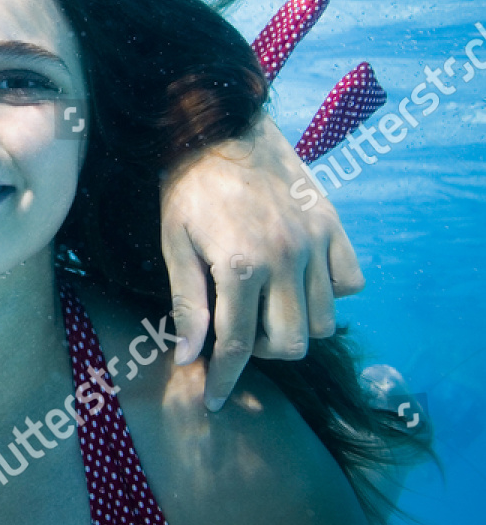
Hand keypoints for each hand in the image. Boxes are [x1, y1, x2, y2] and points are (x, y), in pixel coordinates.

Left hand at [159, 114, 364, 409]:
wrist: (220, 125)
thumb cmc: (187, 187)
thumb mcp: (174, 245)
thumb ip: (187, 303)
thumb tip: (190, 356)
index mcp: (240, 266)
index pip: (238, 345)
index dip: (226, 379)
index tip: (216, 399)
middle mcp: (286, 259)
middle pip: (290, 343)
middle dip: (262, 352)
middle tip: (239, 335)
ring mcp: (316, 243)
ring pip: (325, 320)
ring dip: (296, 326)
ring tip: (267, 309)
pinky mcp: (334, 227)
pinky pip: (350, 283)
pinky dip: (330, 294)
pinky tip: (299, 282)